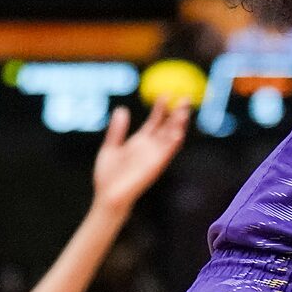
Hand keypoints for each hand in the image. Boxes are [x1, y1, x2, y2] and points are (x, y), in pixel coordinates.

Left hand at [92, 98, 189, 215]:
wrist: (107, 196)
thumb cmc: (108, 176)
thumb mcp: (110, 147)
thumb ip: (117, 130)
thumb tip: (122, 109)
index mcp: (140, 142)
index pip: (155, 122)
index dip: (161, 108)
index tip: (166, 94)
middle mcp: (150, 148)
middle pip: (168, 127)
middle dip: (177, 113)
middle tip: (185, 98)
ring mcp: (154, 157)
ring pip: (170, 138)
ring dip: (179, 125)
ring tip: (184, 111)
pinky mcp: (154, 167)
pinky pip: (166, 153)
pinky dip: (173, 143)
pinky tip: (178, 132)